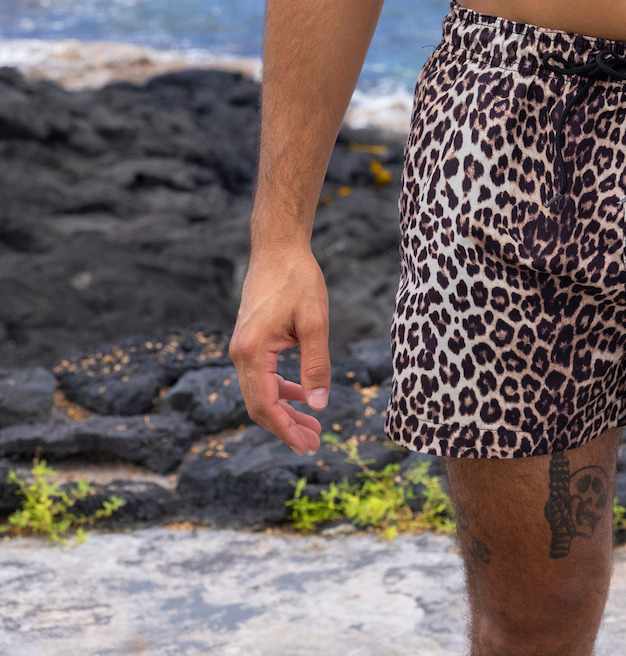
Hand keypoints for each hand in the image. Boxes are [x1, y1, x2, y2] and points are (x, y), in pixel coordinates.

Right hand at [229, 245, 331, 454]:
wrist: (277, 247)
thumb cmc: (298, 279)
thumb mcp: (315, 321)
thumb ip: (316, 365)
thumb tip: (318, 405)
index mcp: (252, 352)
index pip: (264, 406)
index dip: (286, 430)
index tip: (307, 446)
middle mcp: (240, 353)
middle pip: (259, 405)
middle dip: (287, 426)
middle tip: (315, 442)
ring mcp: (242, 347)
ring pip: (260, 393)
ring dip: (285, 411)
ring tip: (312, 426)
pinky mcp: (249, 341)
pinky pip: (262, 377)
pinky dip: (281, 390)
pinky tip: (301, 395)